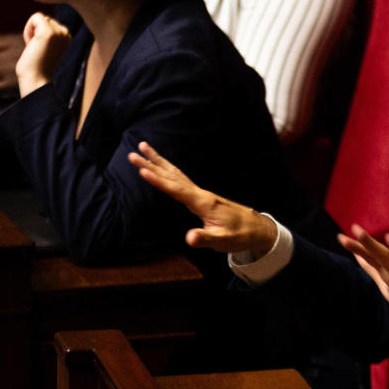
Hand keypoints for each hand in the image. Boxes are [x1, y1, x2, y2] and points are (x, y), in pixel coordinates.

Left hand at [15, 13, 70, 95]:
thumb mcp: (45, 45)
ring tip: (35, 47)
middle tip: (37, 49)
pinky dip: (28, 30)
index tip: (41, 49)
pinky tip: (31, 44)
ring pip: (40, 17)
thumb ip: (46, 32)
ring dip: (31, 31)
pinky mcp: (49, 31)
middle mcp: (66, 33)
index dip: (39, 34)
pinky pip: (35, 17)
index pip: (49, 22)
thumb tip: (41, 17)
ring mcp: (59, 32)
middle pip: (44, 18)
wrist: (36, 79)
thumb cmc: (36, 65)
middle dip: (35, 31)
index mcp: (67, 37)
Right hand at [128, 141, 277, 252]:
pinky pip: (180, 179)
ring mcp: (201, 193)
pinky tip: (162, 166)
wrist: (256, 228)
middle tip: (132, 153)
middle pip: (171, 176)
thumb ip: (205, 238)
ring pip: (175, 173)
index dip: (159, 181)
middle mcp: (200, 194)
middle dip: (152, 164)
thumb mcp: (222, 241)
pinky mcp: (201, 196)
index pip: (176, 189)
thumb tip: (189, 238)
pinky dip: (168, 170)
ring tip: (143, 147)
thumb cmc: (240, 235)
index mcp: (203, 202)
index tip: (142, 169)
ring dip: (158, 161)